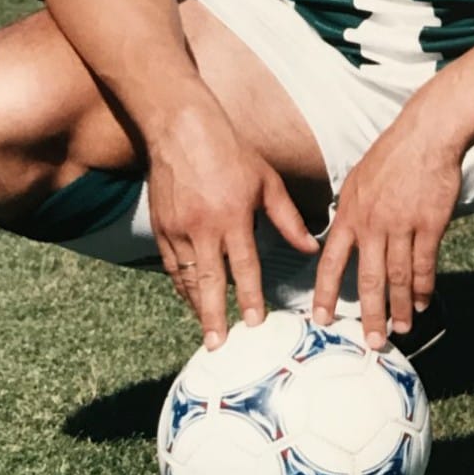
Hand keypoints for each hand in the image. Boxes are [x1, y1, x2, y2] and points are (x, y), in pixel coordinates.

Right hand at [146, 102, 317, 347]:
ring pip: (187, 278)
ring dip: (196, 306)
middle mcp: (204, 228)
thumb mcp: (266, 181)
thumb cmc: (231, 152)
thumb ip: (288, 218)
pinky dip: (181, 285)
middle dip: (214, 317)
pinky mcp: (161, 227)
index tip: (254, 323)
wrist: (181, 129)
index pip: (244, 266)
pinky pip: (171, 265)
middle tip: (218, 345)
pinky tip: (191, 297)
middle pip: (209, 282)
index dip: (250, 297)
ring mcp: (179, 229)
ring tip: (207, 330)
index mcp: (233, 216)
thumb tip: (312, 247)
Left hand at [312, 114, 461, 348]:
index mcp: (350, 213)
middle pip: (367, 279)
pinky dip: (424, 287)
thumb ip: (349, 210)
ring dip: (401, 307)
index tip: (321, 320)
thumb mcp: (357, 179)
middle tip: (372, 341)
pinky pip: (425, 264)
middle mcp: (372, 223)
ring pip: (398, 277)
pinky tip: (424, 302)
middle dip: (369, 315)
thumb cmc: (391, 155)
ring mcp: (402, 225)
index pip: (331, 261)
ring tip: (402, 328)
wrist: (426, 135)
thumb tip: (341, 233)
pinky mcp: (429, 224)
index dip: (325, 293)